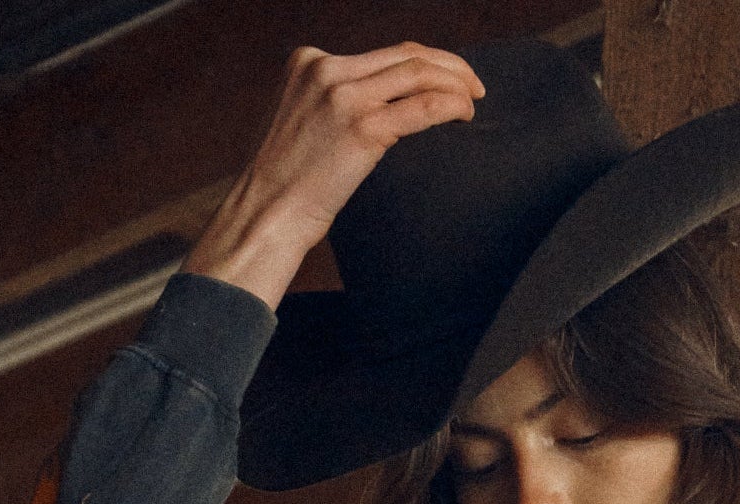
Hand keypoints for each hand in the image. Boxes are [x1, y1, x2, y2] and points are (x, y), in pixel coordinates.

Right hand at [185, 44, 484, 308]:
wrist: (266, 213)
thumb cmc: (287, 181)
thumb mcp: (303, 120)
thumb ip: (335, 100)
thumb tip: (385, 102)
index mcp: (308, 61)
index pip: (383, 54)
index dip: (422, 63)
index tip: (445, 79)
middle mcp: (325, 69)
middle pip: (405, 55)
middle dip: (449, 66)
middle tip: (473, 85)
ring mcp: (343, 96)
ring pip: (419, 73)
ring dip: (456, 83)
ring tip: (473, 100)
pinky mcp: (362, 127)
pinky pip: (422, 106)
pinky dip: (451, 105)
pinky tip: (464, 114)